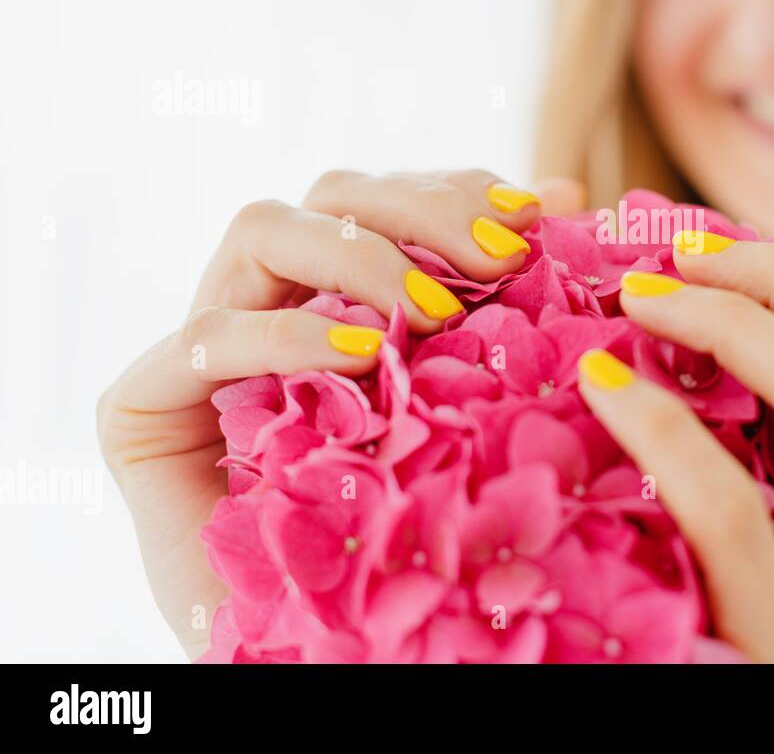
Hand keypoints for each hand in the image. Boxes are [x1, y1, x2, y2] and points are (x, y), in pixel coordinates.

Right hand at [97, 169, 550, 658]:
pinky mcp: (139, 405)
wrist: (325, 653)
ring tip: (436, 315)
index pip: (390, 203)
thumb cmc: (409, 531)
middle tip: (500, 262)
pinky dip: (287, 338)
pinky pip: (207, 338)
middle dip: (424, 212)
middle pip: (333, 197)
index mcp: (339, 294)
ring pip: (263, 230)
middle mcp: (268, 305)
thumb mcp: (474, 399)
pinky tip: (359, 360)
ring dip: (363, 257)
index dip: (457, 193)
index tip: (535, 216)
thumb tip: (562, 198)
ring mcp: (202, 348)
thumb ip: (505, 297)